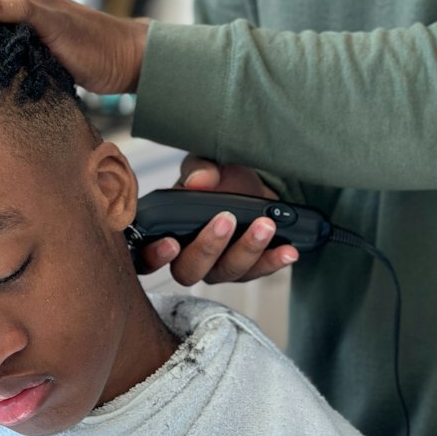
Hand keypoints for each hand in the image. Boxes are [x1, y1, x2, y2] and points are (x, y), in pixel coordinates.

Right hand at [136, 159, 297, 284]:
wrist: (248, 182)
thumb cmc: (216, 176)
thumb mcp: (205, 163)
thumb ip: (199, 169)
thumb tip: (199, 180)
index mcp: (166, 233)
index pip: (147, 258)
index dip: (154, 257)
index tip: (170, 243)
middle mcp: (188, 257)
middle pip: (190, 271)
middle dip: (209, 247)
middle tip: (226, 219)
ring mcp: (218, 267)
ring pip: (228, 272)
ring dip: (248, 250)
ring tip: (266, 225)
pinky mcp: (247, 268)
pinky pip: (258, 272)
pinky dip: (274, 260)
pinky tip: (288, 249)